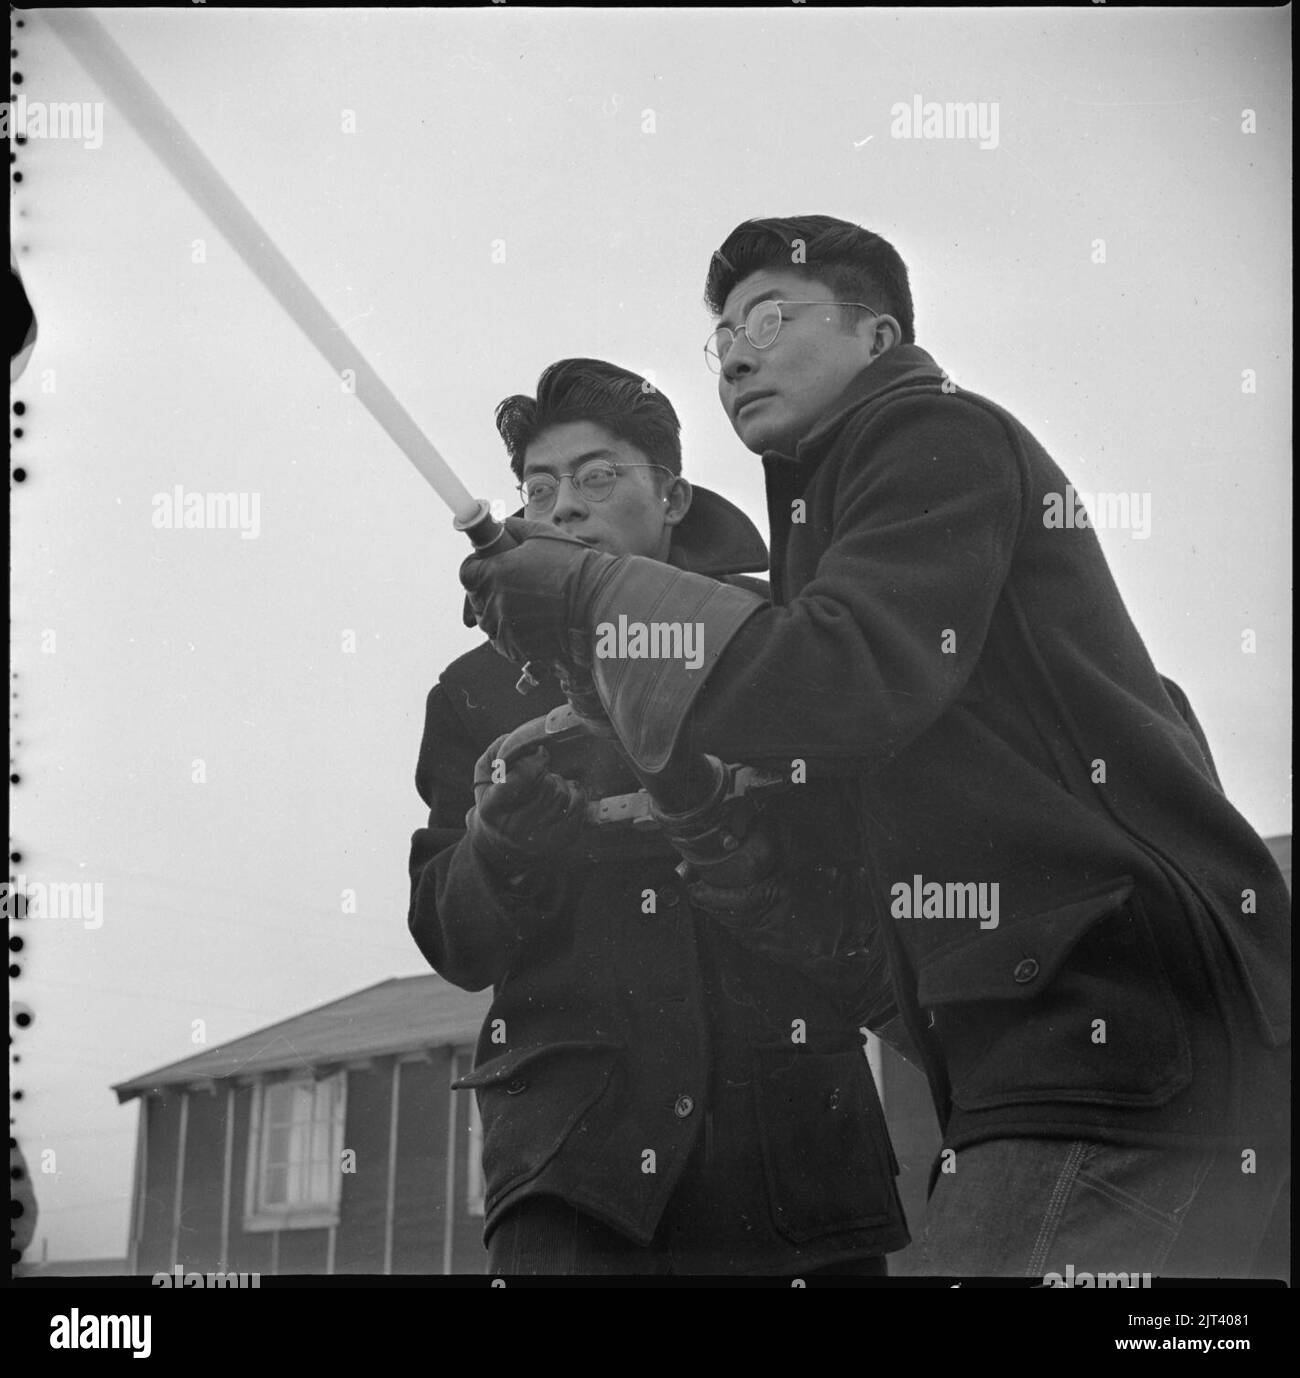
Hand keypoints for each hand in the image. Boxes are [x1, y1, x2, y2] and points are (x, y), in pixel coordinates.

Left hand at [460, 518, 620, 668]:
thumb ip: (513, 528)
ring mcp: (504, 630)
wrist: (599, 605)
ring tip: (527, 605)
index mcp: (494, 573)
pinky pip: (503, 641)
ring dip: (500, 613)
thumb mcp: (543, 535)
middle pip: (476, 598)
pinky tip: (533, 623)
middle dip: (489, 590)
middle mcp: (493, 603)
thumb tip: (498, 525)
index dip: (478, 566)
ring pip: (489, 622)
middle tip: (515, 585)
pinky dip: (512, 634)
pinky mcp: (516, 650)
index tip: (491, 565)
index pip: (467, 571)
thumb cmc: (575, 567)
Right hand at [467, 738, 587, 871]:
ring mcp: (538, 840)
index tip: (540, 753)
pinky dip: (576, 796)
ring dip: (561, 785)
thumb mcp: (486, 771)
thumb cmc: (496, 796)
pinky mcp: (559, 843)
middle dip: (547, 774)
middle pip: (548, 786)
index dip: (536, 760)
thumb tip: (531, 744)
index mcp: (491, 808)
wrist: (502, 841)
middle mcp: (514, 828)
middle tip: (539, 777)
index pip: (523, 777)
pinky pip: (580, 809)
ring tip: (549, 789)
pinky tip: (564, 798)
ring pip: (564, 796)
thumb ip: (500, 750)